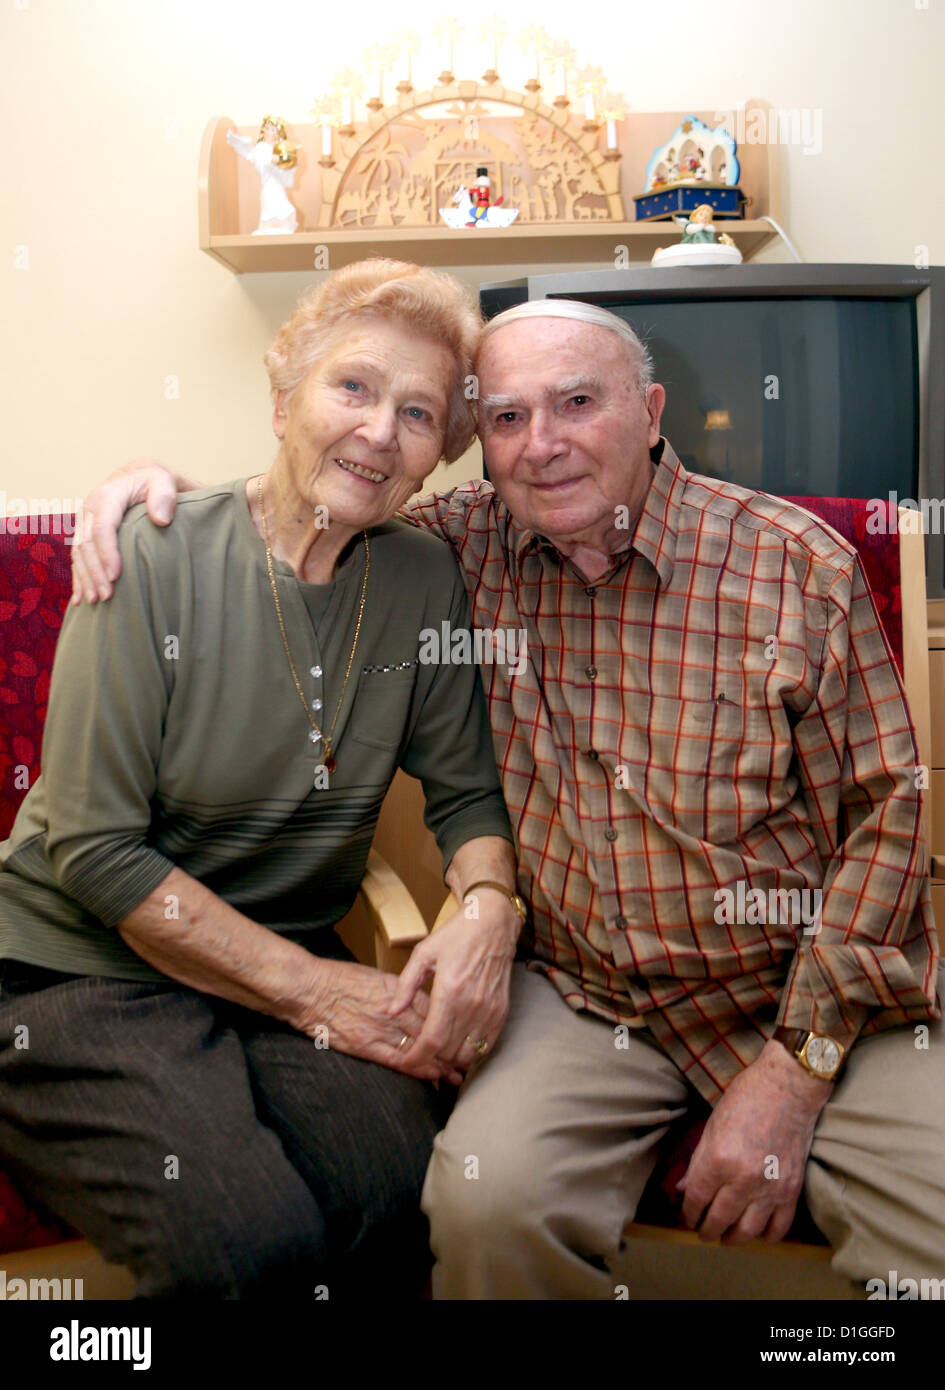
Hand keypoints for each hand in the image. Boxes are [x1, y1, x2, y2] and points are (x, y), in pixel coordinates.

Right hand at [71, 460, 196, 604]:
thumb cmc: (155, 481)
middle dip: (96, 572)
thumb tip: (160, 519)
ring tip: (96, 602)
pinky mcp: (85, 532)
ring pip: (79, 553)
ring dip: (86, 579)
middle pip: (87, 544)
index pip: (103, 527)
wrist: (139, 477)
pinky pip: (77, 557)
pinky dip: (78, 578)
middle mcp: (90, 508)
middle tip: (107, 597)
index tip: (116, 577)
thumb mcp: (164, 481)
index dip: (107, 553)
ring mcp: (85, 521)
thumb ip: (164, 496)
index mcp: (107, 496)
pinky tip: (80, 598)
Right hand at [299, 958, 457, 1083]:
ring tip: (455, 1076)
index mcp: (396, 989)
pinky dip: (417, 1070)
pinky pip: (399, 1061)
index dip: (452, 1023)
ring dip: (440, 1064)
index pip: (434, 1008)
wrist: (308, 989)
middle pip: (432, 1030)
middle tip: (468, 1059)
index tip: (463, 1033)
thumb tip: (414, 999)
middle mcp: (393, 1009)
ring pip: (420, 1048)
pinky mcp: (366, 1046)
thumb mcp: (374, 976)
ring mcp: (380, 1028)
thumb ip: (397, 990)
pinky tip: (432, 1078)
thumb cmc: (337, 979)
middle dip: (452, 1047)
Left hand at [388, 896, 517, 1081]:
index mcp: (449, 991)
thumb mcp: (423, 953)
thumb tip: (392, 1012)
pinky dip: (471, 1052)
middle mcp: (472, 1004)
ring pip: (468, 1054)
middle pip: (448, 1052)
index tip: (407, 1062)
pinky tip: (459, 1043)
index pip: (432, 1040)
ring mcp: (489, 1010)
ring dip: (451, 1058)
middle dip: (430, 1058)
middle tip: (420, 1052)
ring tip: (439, 1049)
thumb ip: (406, 985)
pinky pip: (486, 1046)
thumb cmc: (457, 934)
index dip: (417, 1058)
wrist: (493, 922)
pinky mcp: (501, 1011)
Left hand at [678, 1040, 831, 1244]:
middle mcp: (743, 1179)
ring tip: (727, 1238)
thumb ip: (698, 1161)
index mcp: (718, 1159)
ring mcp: (770, 1187)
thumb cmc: (746, 1098)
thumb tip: (683, 1188)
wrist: (788, 1087)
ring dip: (734, 1239)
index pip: (697, 1199)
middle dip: (707, 1230)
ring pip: (748, 1231)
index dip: (689, 1213)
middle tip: (703, 1233)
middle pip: (719, 1220)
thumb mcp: (712, 1125)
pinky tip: (759, 1234)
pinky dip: (768, 1236)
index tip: (687, 1217)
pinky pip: (780, 1226)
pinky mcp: (792, 1190)